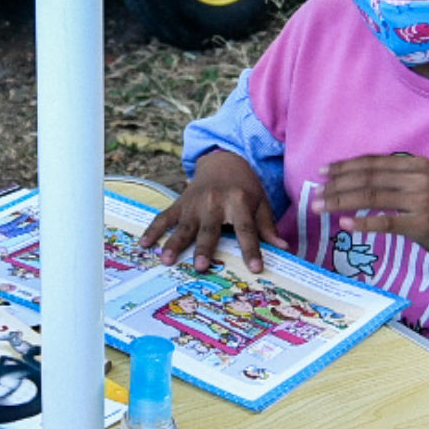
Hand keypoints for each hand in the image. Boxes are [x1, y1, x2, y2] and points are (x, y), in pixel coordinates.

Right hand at [143, 149, 275, 270]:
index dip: (251, 249)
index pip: (246, 229)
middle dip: (205, 248)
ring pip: (183, 226)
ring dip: (174, 243)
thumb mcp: (261, 203)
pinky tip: (144, 244)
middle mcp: (214, 202)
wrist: (223, 161)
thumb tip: (284, 249)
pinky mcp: (179, 204)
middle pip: (210, 229)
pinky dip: (153, 230)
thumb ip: (267, 227)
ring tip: (166, 260)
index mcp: (239, 202)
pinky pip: (164, 217)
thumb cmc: (245, 188)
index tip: (256, 268)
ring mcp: (194, 203)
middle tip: (201, 267)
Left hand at [317, 154, 428, 269]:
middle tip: (315, 191)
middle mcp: (418, 178)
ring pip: (371, 196)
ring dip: (341, 201)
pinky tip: (343, 225)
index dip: (345, 166)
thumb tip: (357, 179)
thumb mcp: (424, 186)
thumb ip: (396, 180)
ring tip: (319, 206)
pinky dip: (361, 223)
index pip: (373, 162)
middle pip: (368, 177)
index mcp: (417, 165)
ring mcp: (421, 200)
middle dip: (337, 184)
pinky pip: (384, 222)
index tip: (323, 171)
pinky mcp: (421, 224)